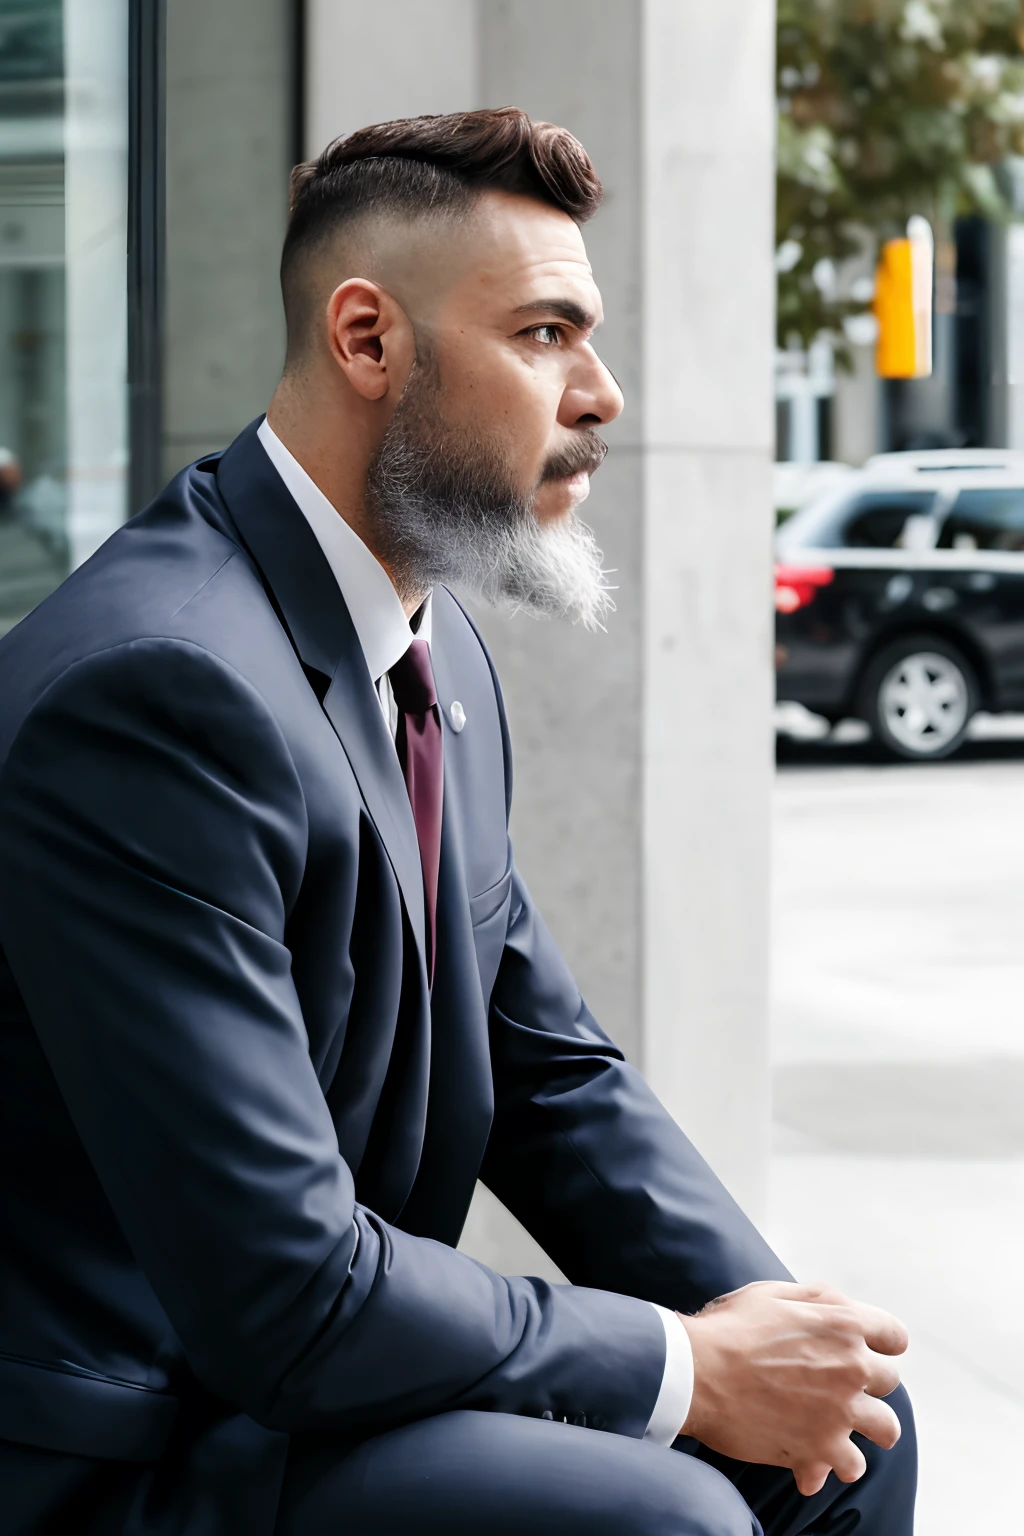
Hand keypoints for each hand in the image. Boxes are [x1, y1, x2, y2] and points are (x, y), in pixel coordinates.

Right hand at [677, 1280, 907, 1496]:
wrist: (696, 1373)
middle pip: (888, 1381)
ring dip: (866, 1427)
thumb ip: (817, 1299)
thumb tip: (840, 1307)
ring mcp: (841, 1411)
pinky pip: (851, 1466)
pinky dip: (832, 1465)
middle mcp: (852, 1367)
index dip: (881, 1342)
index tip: (867, 1350)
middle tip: (838, 1386)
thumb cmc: (729, 1328)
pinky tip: (812, 1461)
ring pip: (886, 1428)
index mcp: (843, 1324)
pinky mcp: (821, 1448)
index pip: (894, 1335)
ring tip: (841, 1427)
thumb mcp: (773, 1293)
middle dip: (866, 1383)